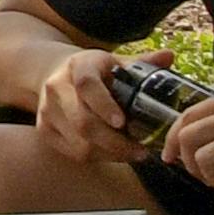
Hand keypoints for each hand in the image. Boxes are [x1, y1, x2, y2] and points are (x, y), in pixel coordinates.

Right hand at [27, 43, 148, 169]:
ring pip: (79, 143)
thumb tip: (169, 57)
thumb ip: (142, 62)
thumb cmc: (93, 70)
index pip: (87, 86)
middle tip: (141, 150)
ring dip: (109, 153)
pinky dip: (97, 157)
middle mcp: (57, 87)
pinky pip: (73, 153)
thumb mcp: (115, 61)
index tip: (122, 122)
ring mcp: (48, 111)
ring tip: (133, 153)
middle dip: (114, 142)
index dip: (104, 105)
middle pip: (83, 122)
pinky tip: (114, 153)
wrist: (52, 72)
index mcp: (77, 66)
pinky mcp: (44, 130)